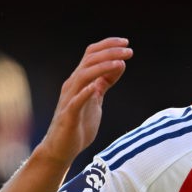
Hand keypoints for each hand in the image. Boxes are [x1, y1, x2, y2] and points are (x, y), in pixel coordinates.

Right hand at [39, 37, 131, 165]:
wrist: (61, 148)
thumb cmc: (79, 123)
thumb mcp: (96, 99)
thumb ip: (104, 82)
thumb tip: (119, 65)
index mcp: (79, 80)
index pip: (91, 54)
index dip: (108, 45)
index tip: (126, 43)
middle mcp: (73, 85)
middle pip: (89, 60)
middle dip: (110, 52)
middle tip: (129, 50)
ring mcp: (69, 99)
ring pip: (83, 75)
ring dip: (102, 67)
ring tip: (121, 63)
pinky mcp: (69, 115)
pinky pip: (75, 101)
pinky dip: (85, 92)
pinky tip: (96, 87)